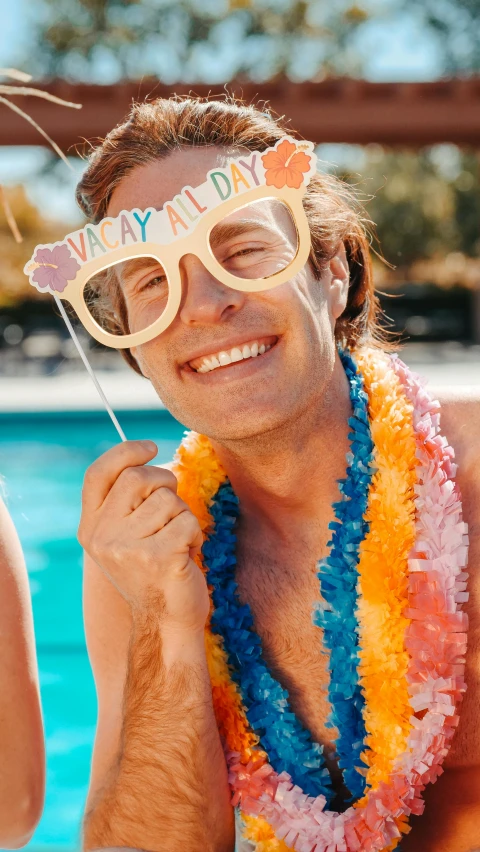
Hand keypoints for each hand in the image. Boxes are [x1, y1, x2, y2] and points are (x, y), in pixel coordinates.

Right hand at [78, 440, 208, 631]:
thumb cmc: (154, 569)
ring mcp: (126, 548)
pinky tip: (187, 556)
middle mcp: (102, 538)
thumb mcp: (127, 535)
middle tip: (173, 509)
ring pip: (168, 500)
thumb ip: (126, 500)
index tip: (151, 448)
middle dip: (166, 483)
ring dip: (183, 515)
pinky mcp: (157, 558)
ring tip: (178, 542)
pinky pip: (187, 521)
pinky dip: (195, 535)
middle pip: (138, 478)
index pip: (97, 474)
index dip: (125, 452)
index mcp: (90, 528)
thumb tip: (146, 455)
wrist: (166, 621)